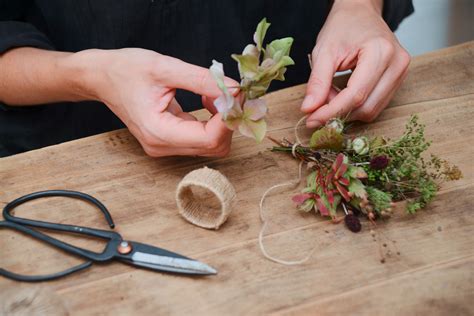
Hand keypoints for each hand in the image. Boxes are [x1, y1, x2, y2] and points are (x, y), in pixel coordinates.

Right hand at [74, 48, 237, 156]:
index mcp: (158, 132)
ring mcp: (165, 147)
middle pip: (215, 146)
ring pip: (211, 144)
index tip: (235, 93)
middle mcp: (162, 146)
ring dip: (221, 120)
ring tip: (214, 93)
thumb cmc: (125, 70)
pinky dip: (212, 121)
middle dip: (229, 120)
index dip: (229, 118)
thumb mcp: (165, 67)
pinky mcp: (169, 141)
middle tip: (229, 92)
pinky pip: (202, 138)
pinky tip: (206, 100)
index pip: (210, 139)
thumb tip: (234, 89)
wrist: (101, 77)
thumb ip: (202, 80)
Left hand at [301, 0, 410, 127]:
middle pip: (366, 107)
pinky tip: (341, 95)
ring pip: (371, 110)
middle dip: (338, 113)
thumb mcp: (323, 52)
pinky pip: (375, 105)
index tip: (311, 120)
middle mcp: (397, 64)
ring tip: (329, 97)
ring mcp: (401, 73)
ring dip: (346, 111)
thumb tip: (309, 109)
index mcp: (380, 52)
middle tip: (316, 109)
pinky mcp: (398, 80)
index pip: (355, 95)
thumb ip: (317, 82)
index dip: (331, 112)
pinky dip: (354, 106)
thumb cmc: (343, 27)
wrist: (360, 13)